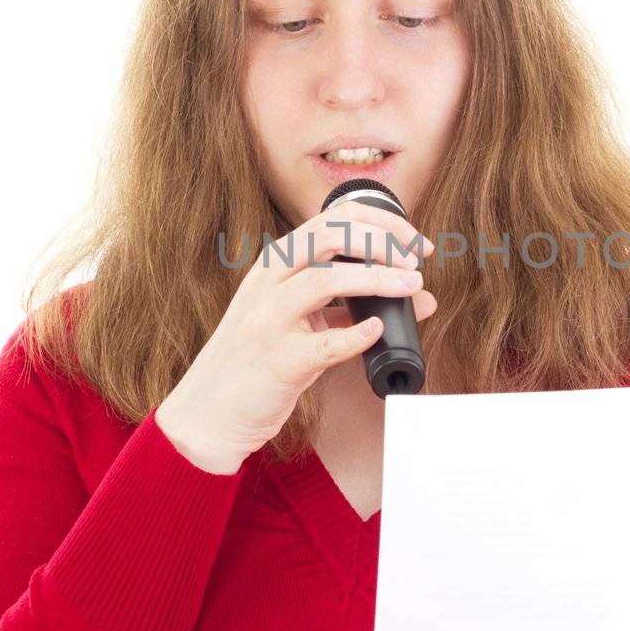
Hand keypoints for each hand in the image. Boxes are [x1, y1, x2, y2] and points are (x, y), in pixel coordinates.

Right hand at [155, 199, 438, 472]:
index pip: (333, 218)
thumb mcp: (300, 322)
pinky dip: (356, 334)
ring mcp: (269, 320)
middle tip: (415, 260)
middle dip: (382, 240)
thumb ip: (352, 307)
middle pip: (330, 235)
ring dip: (377, 279)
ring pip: (325, 279)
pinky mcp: (277, 361)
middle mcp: (268, 283)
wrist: (209, 412)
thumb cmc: (258, 362)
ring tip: (411, 287)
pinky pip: (323, 342)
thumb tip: (420, 297)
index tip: (415, 242)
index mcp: (276, 264)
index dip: (382, 222)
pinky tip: (378, 330)